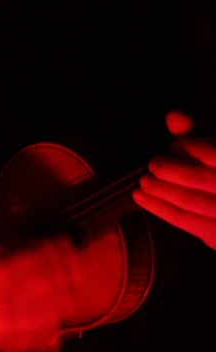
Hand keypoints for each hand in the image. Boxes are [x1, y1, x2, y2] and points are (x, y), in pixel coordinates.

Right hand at [0, 192, 123, 351]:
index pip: (7, 256)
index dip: (37, 250)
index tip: (61, 242)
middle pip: (23, 284)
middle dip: (54, 275)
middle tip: (82, 265)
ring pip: (22, 311)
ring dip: (51, 304)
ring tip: (77, 294)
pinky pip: (11, 337)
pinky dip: (33, 338)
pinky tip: (56, 337)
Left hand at [132, 111, 215, 249]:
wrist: (215, 203)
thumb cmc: (211, 173)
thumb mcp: (212, 150)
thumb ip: (196, 133)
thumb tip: (173, 115)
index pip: (215, 155)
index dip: (193, 148)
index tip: (176, 146)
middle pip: (201, 179)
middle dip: (172, 170)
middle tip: (153, 164)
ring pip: (191, 202)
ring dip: (161, 190)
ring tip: (144, 181)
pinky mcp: (214, 236)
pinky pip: (184, 221)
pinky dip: (159, 208)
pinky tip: (142, 198)